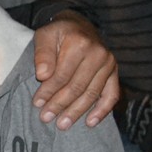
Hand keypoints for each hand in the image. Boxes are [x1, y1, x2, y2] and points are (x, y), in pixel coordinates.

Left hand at [32, 10, 118, 128]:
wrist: (79, 26)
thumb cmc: (58, 33)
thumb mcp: (44, 35)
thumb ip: (42, 54)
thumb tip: (42, 75)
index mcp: (79, 43)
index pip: (62, 74)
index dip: (48, 91)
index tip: (37, 103)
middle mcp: (98, 53)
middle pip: (77, 86)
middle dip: (60, 104)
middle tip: (46, 118)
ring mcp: (109, 64)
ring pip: (92, 93)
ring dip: (77, 111)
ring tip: (63, 124)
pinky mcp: (114, 72)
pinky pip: (111, 95)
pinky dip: (102, 110)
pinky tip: (90, 122)